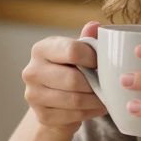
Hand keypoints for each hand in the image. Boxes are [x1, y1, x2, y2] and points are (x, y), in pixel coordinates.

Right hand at [21, 21, 107, 135]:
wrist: (53, 101)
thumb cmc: (69, 70)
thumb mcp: (77, 52)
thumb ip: (87, 39)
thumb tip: (96, 25)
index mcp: (41, 49)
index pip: (72, 51)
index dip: (93, 58)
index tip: (102, 63)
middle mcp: (32, 71)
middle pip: (73, 79)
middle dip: (95, 84)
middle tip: (108, 85)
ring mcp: (33, 95)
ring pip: (75, 100)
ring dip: (96, 100)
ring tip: (105, 97)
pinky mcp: (41, 115)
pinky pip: (73, 116)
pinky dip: (90, 112)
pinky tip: (96, 108)